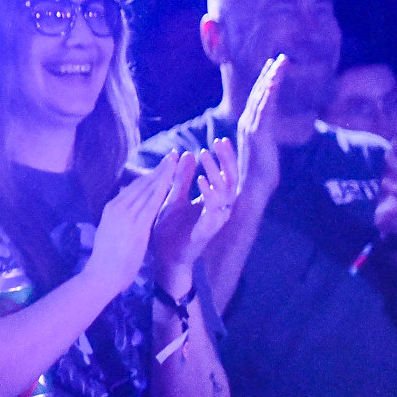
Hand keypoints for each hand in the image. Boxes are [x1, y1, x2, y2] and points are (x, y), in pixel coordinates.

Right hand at [83, 156, 180, 296]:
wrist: (102, 275)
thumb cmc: (107, 260)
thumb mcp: (110, 232)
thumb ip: (120, 220)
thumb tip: (126, 211)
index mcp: (112, 208)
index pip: (133, 187)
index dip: (149, 175)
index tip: (161, 165)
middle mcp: (118, 207)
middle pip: (142, 183)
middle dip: (158, 168)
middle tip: (172, 154)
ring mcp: (127, 214)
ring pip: (148, 188)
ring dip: (163, 172)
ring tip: (175, 159)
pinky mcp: (137, 224)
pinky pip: (153, 202)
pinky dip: (163, 187)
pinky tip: (173, 178)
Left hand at [150, 138, 239, 279]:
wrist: (164, 257)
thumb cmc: (171, 228)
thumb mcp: (174, 197)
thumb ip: (181, 178)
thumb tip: (187, 154)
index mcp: (212, 201)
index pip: (225, 175)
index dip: (225, 158)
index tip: (220, 140)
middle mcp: (219, 209)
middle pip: (232, 180)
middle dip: (227, 160)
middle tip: (220, 143)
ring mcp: (215, 220)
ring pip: (225, 193)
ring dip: (215, 172)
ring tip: (204, 155)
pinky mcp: (207, 231)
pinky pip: (213, 211)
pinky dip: (208, 194)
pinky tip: (200, 180)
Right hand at [236, 54, 287, 200]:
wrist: (251, 191)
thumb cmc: (259, 176)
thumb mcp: (265, 152)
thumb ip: (265, 139)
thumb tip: (269, 136)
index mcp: (248, 126)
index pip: (258, 99)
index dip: (265, 81)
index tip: (273, 67)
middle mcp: (247, 123)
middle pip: (259, 93)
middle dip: (269, 74)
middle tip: (280, 58)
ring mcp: (251, 128)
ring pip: (261, 97)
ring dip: (271, 79)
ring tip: (280, 64)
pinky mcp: (257, 134)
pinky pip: (264, 110)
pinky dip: (269, 94)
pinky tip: (274, 82)